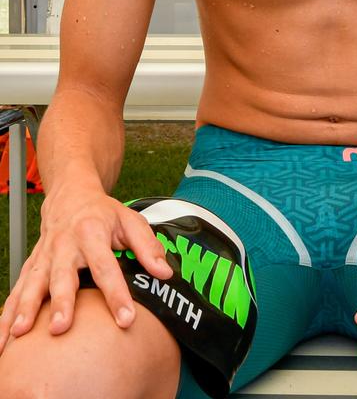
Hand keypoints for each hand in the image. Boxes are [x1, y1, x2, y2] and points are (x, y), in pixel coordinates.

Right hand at [0, 184, 172, 353]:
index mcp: (92, 233)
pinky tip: (2, 337)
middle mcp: (64, 245)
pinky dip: (6, 312)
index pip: (107, 267)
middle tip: (61, 328)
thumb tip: (165, 273)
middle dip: (61, 302)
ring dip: (25, 308)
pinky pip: (16, 290)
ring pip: (32, 283)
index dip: (117, 294)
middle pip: (62, 276)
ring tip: (19, 334)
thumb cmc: (103, 212)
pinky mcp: (31, 266)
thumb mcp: (130, 220)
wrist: (70, 194)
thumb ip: (148, 246)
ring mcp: (44, 256)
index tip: (126, 319)